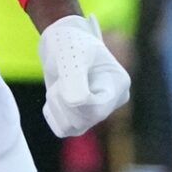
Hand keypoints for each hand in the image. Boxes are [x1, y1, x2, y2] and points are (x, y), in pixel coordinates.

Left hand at [39, 15, 130, 136]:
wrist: (60, 41)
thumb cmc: (70, 42)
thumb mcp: (73, 54)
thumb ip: (74, 79)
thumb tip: (76, 103)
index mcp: (119, 85)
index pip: (97, 109)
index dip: (74, 100)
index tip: (65, 77)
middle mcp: (111, 103)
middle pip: (83, 120)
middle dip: (62, 99)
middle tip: (61, 75)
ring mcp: (96, 113)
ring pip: (71, 128)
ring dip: (56, 105)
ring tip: (61, 82)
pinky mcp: (80, 120)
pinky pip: (61, 130)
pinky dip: (53, 113)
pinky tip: (58, 93)